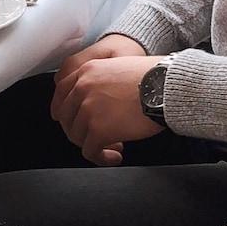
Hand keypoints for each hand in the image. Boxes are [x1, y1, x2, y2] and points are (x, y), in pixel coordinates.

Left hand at [51, 32, 150, 165]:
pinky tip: (115, 157)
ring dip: (94, 145)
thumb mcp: (118, 67)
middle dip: (80, 132)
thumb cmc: (153, 78)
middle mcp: (82, 89)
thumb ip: (100, 81)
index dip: (64, 112)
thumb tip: (98, 101)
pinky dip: (101, 158)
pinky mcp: (99, 130)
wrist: (166, 86)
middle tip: (96, 138)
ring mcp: (88, 110)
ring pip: (77, 137)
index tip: (70, 121)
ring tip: (113, 147)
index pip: (61, 94)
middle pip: (67, 118)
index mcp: (86, 71)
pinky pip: (90, 151)